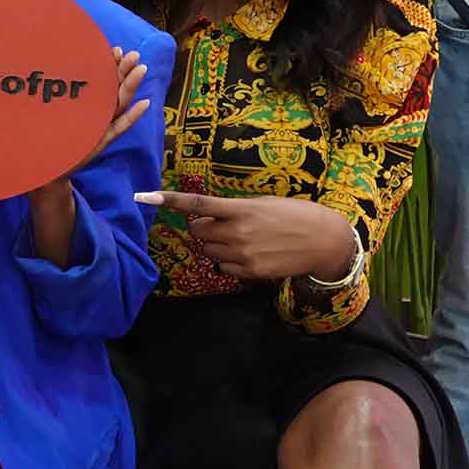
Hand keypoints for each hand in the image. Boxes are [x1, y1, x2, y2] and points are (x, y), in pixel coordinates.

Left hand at [42, 47, 152, 189]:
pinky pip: (119, 128)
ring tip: (140, 70)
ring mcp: (101, 127)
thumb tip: (48, 63)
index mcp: (86, 104)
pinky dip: (133, 116)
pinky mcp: (100, 141)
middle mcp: (96, 113)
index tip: (117, 49)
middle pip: (114, 89)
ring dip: (131, 87)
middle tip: (135, 55)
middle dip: (125, 71)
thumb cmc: (46, 136)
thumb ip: (56, 92)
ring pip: (119, 104)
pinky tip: (144, 104)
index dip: (110, 66)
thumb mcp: (51, 109)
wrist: (45, 168)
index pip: (101, 81)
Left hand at [137, 190, 357, 281]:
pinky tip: (249, 253)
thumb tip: (210, 218)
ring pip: (208, 250)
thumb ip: (234, 210)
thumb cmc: (294, 215)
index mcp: (240, 209)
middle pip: (198, 231)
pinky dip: (227, 261)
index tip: (146, 196)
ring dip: (215, 244)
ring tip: (240, 238)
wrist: (322, 241)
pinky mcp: (249, 272)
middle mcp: (237, 233)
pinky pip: (222, 267)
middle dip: (204, 227)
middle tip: (223, 224)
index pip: (197, 204)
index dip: (169, 200)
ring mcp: (242, 255)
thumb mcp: (263, 203)